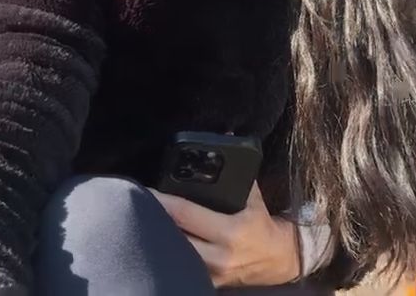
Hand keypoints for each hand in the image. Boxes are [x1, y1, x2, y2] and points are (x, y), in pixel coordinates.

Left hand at [149, 182, 299, 287]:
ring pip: (173, 254)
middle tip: (137, 203)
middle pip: (173, 236)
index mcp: (231, 232)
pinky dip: (170, 252)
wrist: (278, 259)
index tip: (146, 190)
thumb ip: (237, 172)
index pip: (186, 213)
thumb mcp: (254, 196)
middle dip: (154, 219)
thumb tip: (226, 134)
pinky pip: (181, 267)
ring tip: (145, 219)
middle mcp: (220, 256)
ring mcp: (212, 274)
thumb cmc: (261, 224)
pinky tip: (160, 239)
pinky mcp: (208, 283)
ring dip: (158, 236)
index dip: (163, 201)